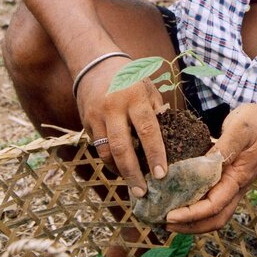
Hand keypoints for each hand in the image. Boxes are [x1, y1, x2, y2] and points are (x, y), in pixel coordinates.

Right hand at [76, 57, 167, 195]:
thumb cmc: (130, 77)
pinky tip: (119, 169)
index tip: (162, 175)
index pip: (147, 130)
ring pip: (105, 151)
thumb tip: (171, 137)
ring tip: (132, 184)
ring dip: (118, 171)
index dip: (155, 154)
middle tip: (142, 192)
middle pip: (122, 147)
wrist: (95, 64)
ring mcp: (96, 116)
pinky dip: (109, 160)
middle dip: (132, 173)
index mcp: (134, 97)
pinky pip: (97, 147)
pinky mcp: (85, 122)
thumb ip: (158, 111)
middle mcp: (113, 107)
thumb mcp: (148, 87)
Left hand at [165, 103, 256, 233]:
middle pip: (214, 219)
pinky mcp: (228, 179)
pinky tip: (179, 199)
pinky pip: (212, 200)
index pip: (214, 205)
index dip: (191, 214)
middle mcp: (236, 187)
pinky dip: (196, 205)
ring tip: (168, 217)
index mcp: (238, 178)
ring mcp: (232, 185)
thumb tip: (205, 164)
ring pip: (213, 213)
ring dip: (192, 220)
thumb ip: (224, 147)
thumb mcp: (240, 130)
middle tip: (165, 223)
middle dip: (190, 225)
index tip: (170, 215)